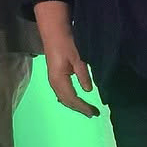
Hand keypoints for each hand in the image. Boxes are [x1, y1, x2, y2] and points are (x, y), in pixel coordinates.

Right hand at [34, 2, 100, 118]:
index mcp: (59, 79)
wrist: (53, 33)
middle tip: (93, 114)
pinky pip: (61, 93)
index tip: (94, 112)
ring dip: (74, 105)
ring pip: (63, 98)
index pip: (72, 98)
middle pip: (66, 101)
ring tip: (86, 109)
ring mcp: (53, 80)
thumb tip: (88, 90)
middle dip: (79, 108)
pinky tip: (74, 100)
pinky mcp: (54, 76)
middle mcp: (54, 83)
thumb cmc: (66, 43)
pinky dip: (69, 99)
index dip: (83, 107)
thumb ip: (83, 75)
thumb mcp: (78, 59)